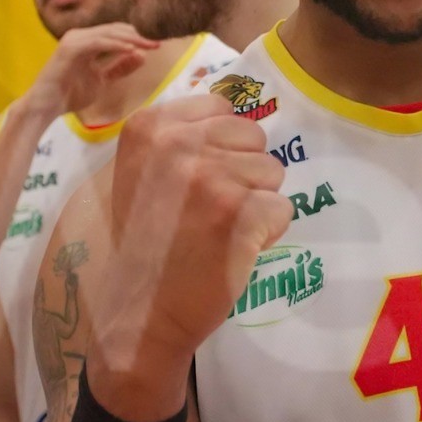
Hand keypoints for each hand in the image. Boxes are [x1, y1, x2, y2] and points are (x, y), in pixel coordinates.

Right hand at [21, 22, 159, 118]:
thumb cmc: (70, 94)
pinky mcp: (70, 47)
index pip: (117, 33)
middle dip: (139, 35)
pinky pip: (98, 42)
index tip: (157, 45)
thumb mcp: (102, 81)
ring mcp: (74, 40)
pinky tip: (131, 50)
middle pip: (116, 29)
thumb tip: (141, 55)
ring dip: (132, 38)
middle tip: (158, 42)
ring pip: (109, 33)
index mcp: (88, 42)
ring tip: (150, 45)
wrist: (46, 106)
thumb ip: (119, 68)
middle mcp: (81, 36)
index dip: (138, 37)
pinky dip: (116, 45)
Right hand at [87, 94, 290, 420]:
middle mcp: (177, 145)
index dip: (222, 149)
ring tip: (217, 232)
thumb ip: (182, 137)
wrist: (140, 311)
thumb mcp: (143, 172)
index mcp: (149, 127)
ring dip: (256, 204)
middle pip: (253, 138)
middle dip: (244, 175)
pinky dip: (267, 233)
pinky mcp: (241, 214)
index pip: (223, 110)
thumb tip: (240, 110)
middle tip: (208, 213)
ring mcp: (210, 178)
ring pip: (272, 172)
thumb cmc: (147, 243)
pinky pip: (282, 208)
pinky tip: (232, 250)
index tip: (194, 184)